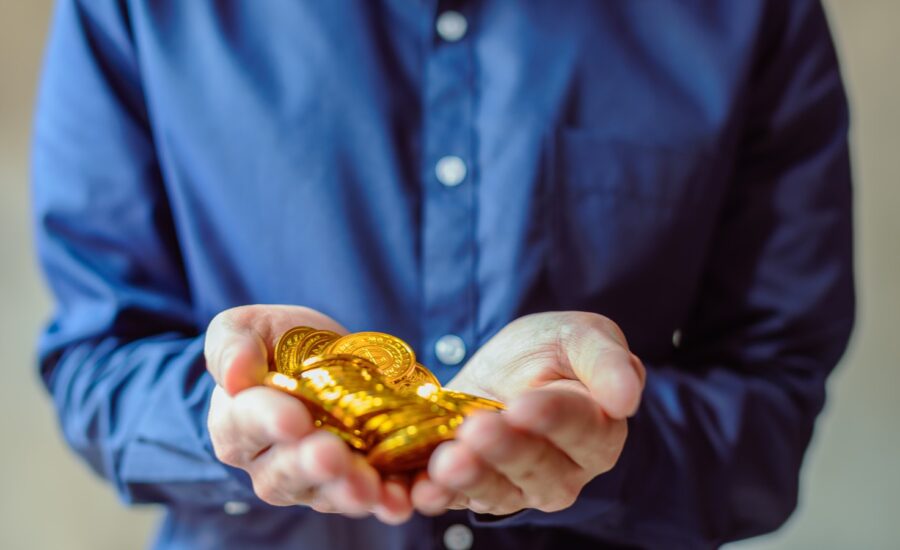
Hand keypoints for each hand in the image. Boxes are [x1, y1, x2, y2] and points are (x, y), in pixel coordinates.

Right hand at [204, 305, 412, 522]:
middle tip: (331, 456)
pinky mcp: (352, 483)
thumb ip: (232, 344)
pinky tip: (399, 498)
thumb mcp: (248, 327)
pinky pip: (367, 496)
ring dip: (347, 490)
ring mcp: (312, 479)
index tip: (293, 420)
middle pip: (286, 472)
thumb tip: (234, 374)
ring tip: (367, 486)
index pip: (246, 425)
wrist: (321, 357)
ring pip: (325, 493)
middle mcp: (269, 463)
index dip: (269, 422)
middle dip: (311, 465)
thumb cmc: (276, 343)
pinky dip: (386, 500)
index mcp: (236, 422)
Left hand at [410, 312, 645, 515]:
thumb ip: (607, 361)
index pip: (581, 429)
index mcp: (597, 431)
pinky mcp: (472, 489)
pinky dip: (438, 496)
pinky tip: (421, 490)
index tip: (524, 405)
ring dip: (471, 478)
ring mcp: (516, 486)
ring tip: (448, 461)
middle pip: (538, 468)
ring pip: (498, 490)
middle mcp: (562, 470)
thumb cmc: (553, 350)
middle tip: (478, 428)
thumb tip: (628, 398)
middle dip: (506, 449)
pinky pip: (457, 499)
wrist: (503, 369)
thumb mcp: (581, 336)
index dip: (552, 419)